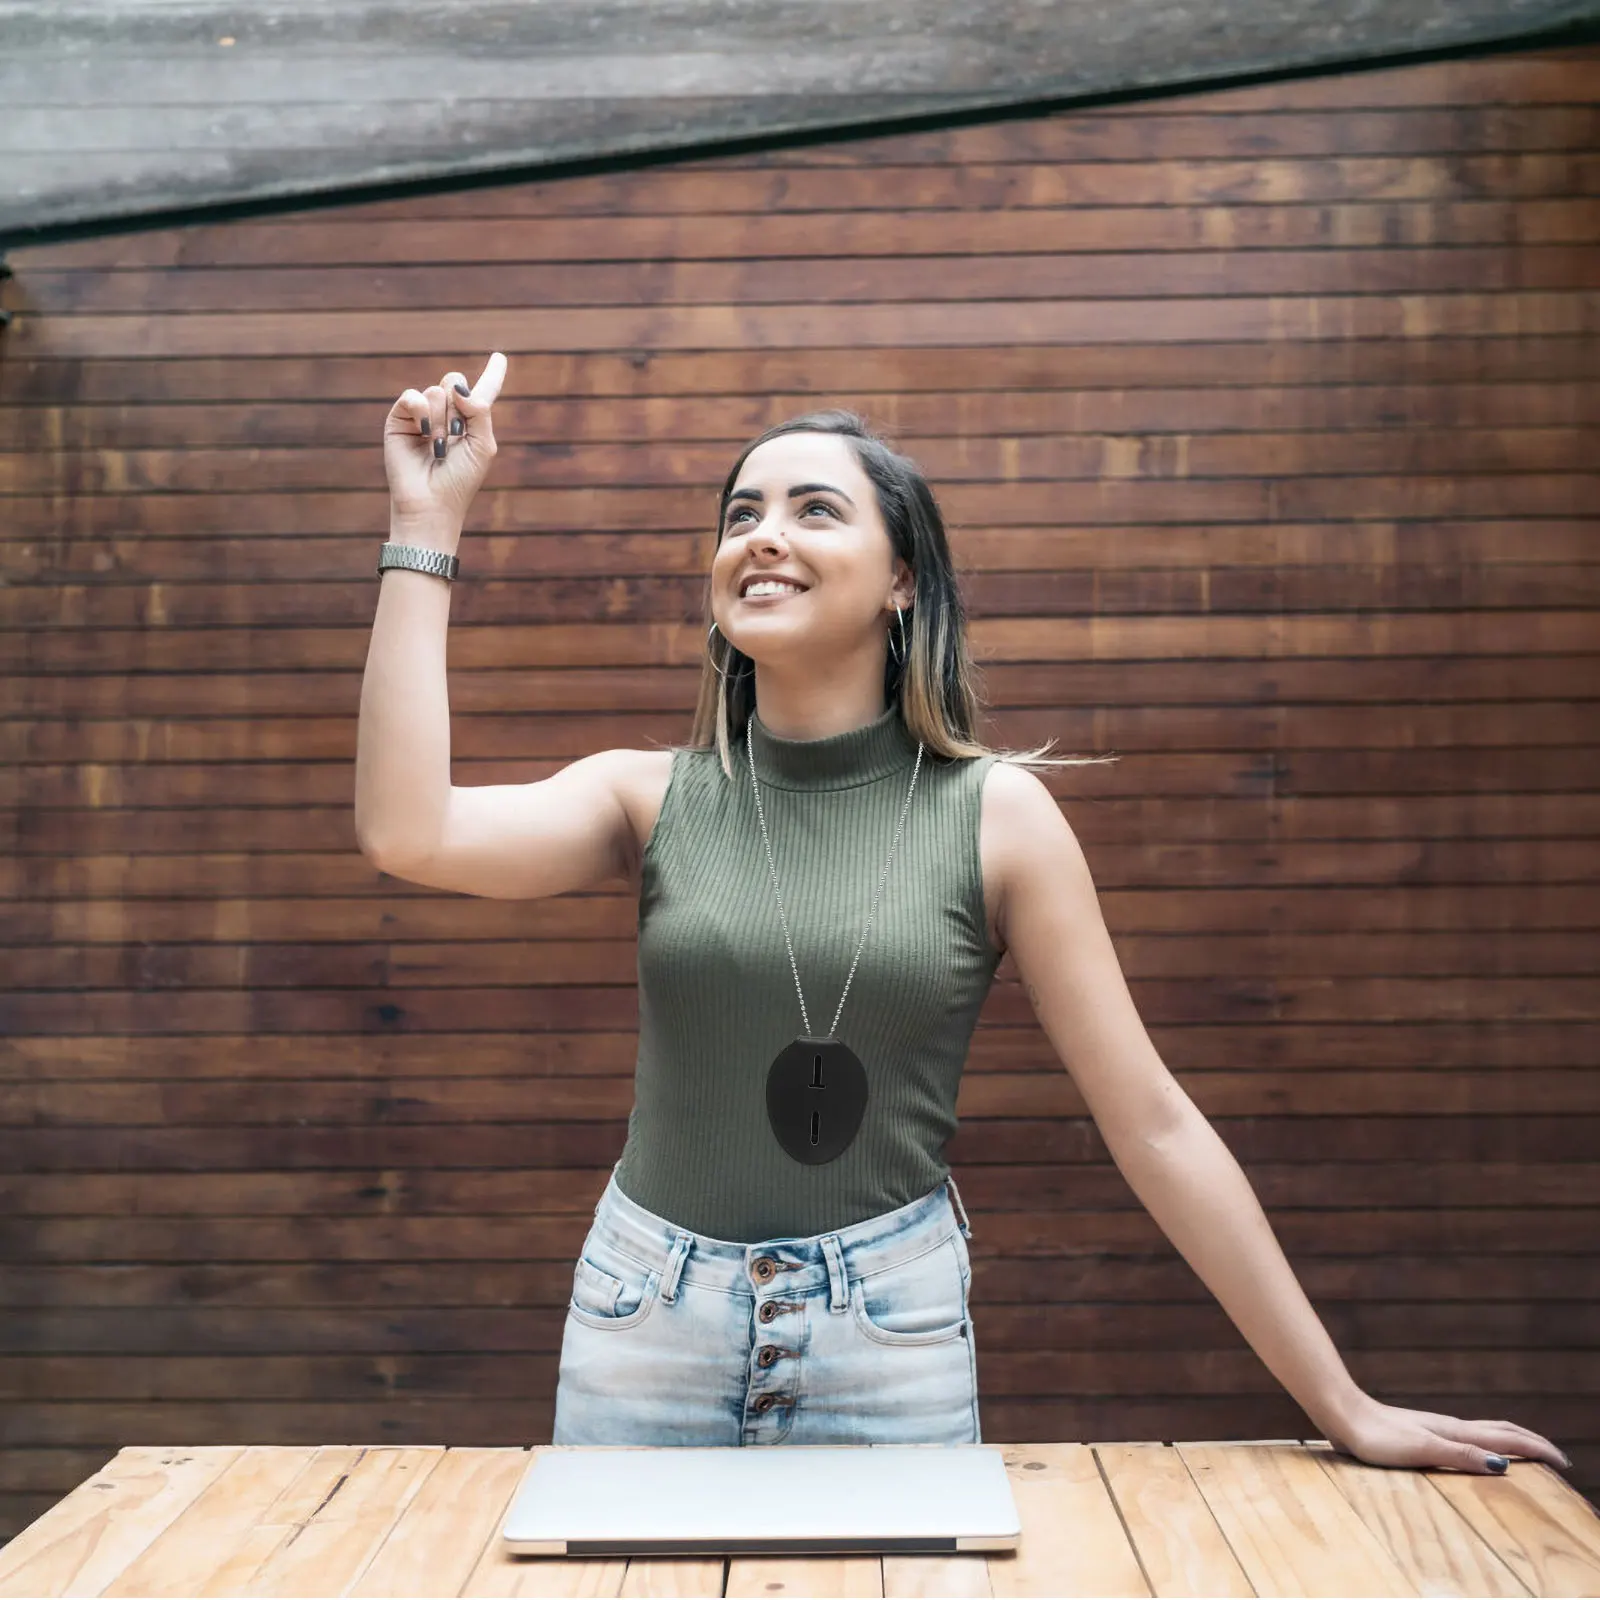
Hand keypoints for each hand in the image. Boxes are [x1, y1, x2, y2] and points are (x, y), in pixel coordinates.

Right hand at [383, 351, 507, 532]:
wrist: (432, 502)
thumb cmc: (461, 480)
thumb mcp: (483, 445)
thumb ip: (481, 410)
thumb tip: (458, 386)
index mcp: (471, 421)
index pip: (483, 391)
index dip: (493, 374)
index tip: (499, 357)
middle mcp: (446, 414)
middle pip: (455, 379)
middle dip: (459, 406)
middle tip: (455, 435)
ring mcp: (422, 416)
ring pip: (436, 391)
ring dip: (441, 421)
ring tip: (437, 447)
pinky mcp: (400, 419)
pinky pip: (412, 396)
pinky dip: (421, 413)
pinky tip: (423, 433)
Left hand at [1324, 1395, 1571, 1474]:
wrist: (1341, 1413)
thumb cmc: (1376, 1436)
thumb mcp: (1421, 1450)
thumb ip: (1461, 1456)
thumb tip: (1505, 1465)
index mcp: (1456, 1432)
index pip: (1507, 1439)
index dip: (1537, 1450)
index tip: (1566, 1463)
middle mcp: (1450, 1427)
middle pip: (1501, 1431)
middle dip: (1531, 1443)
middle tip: (1558, 1459)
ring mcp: (1435, 1427)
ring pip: (1484, 1431)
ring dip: (1511, 1441)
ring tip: (1527, 1453)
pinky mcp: (1420, 1432)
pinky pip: (1466, 1437)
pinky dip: (1486, 1442)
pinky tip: (1475, 1450)